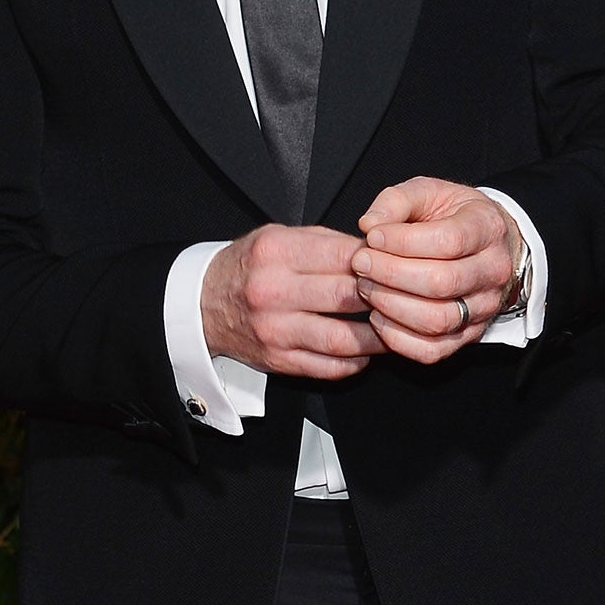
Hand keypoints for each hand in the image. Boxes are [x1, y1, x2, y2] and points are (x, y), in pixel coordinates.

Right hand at [200, 224, 384, 379]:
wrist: (202, 304)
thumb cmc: (247, 267)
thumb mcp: (277, 237)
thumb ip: (322, 242)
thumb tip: (370, 250)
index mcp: (276, 253)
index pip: (340, 255)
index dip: (375, 260)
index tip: (394, 263)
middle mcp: (273, 291)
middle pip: (344, 296)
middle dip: (381, 297)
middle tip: (402, 296)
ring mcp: (275, 330)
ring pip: (341, 338)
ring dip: (375, 337)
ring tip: (392, 328)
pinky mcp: (277, 360)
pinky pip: (327, 367)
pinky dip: (353, 362)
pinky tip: (364, 351)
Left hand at [351, 177, 520, 365]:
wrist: (488, 244)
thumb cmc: (452, 215)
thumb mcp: (429, 192)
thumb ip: (396, 200)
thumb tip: (369, 224)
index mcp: (487, 228)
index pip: (448, 241)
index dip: (402, 241)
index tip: (372, 235)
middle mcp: (493, 271)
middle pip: (441, 282)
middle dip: (390, 274)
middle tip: (360, 262)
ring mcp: (484, 308)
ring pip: (437, 320)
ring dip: (391, 305)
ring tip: (366, 286)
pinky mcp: (468, 335)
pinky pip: (432, 350)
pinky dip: (398, 338)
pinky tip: (378, 316)